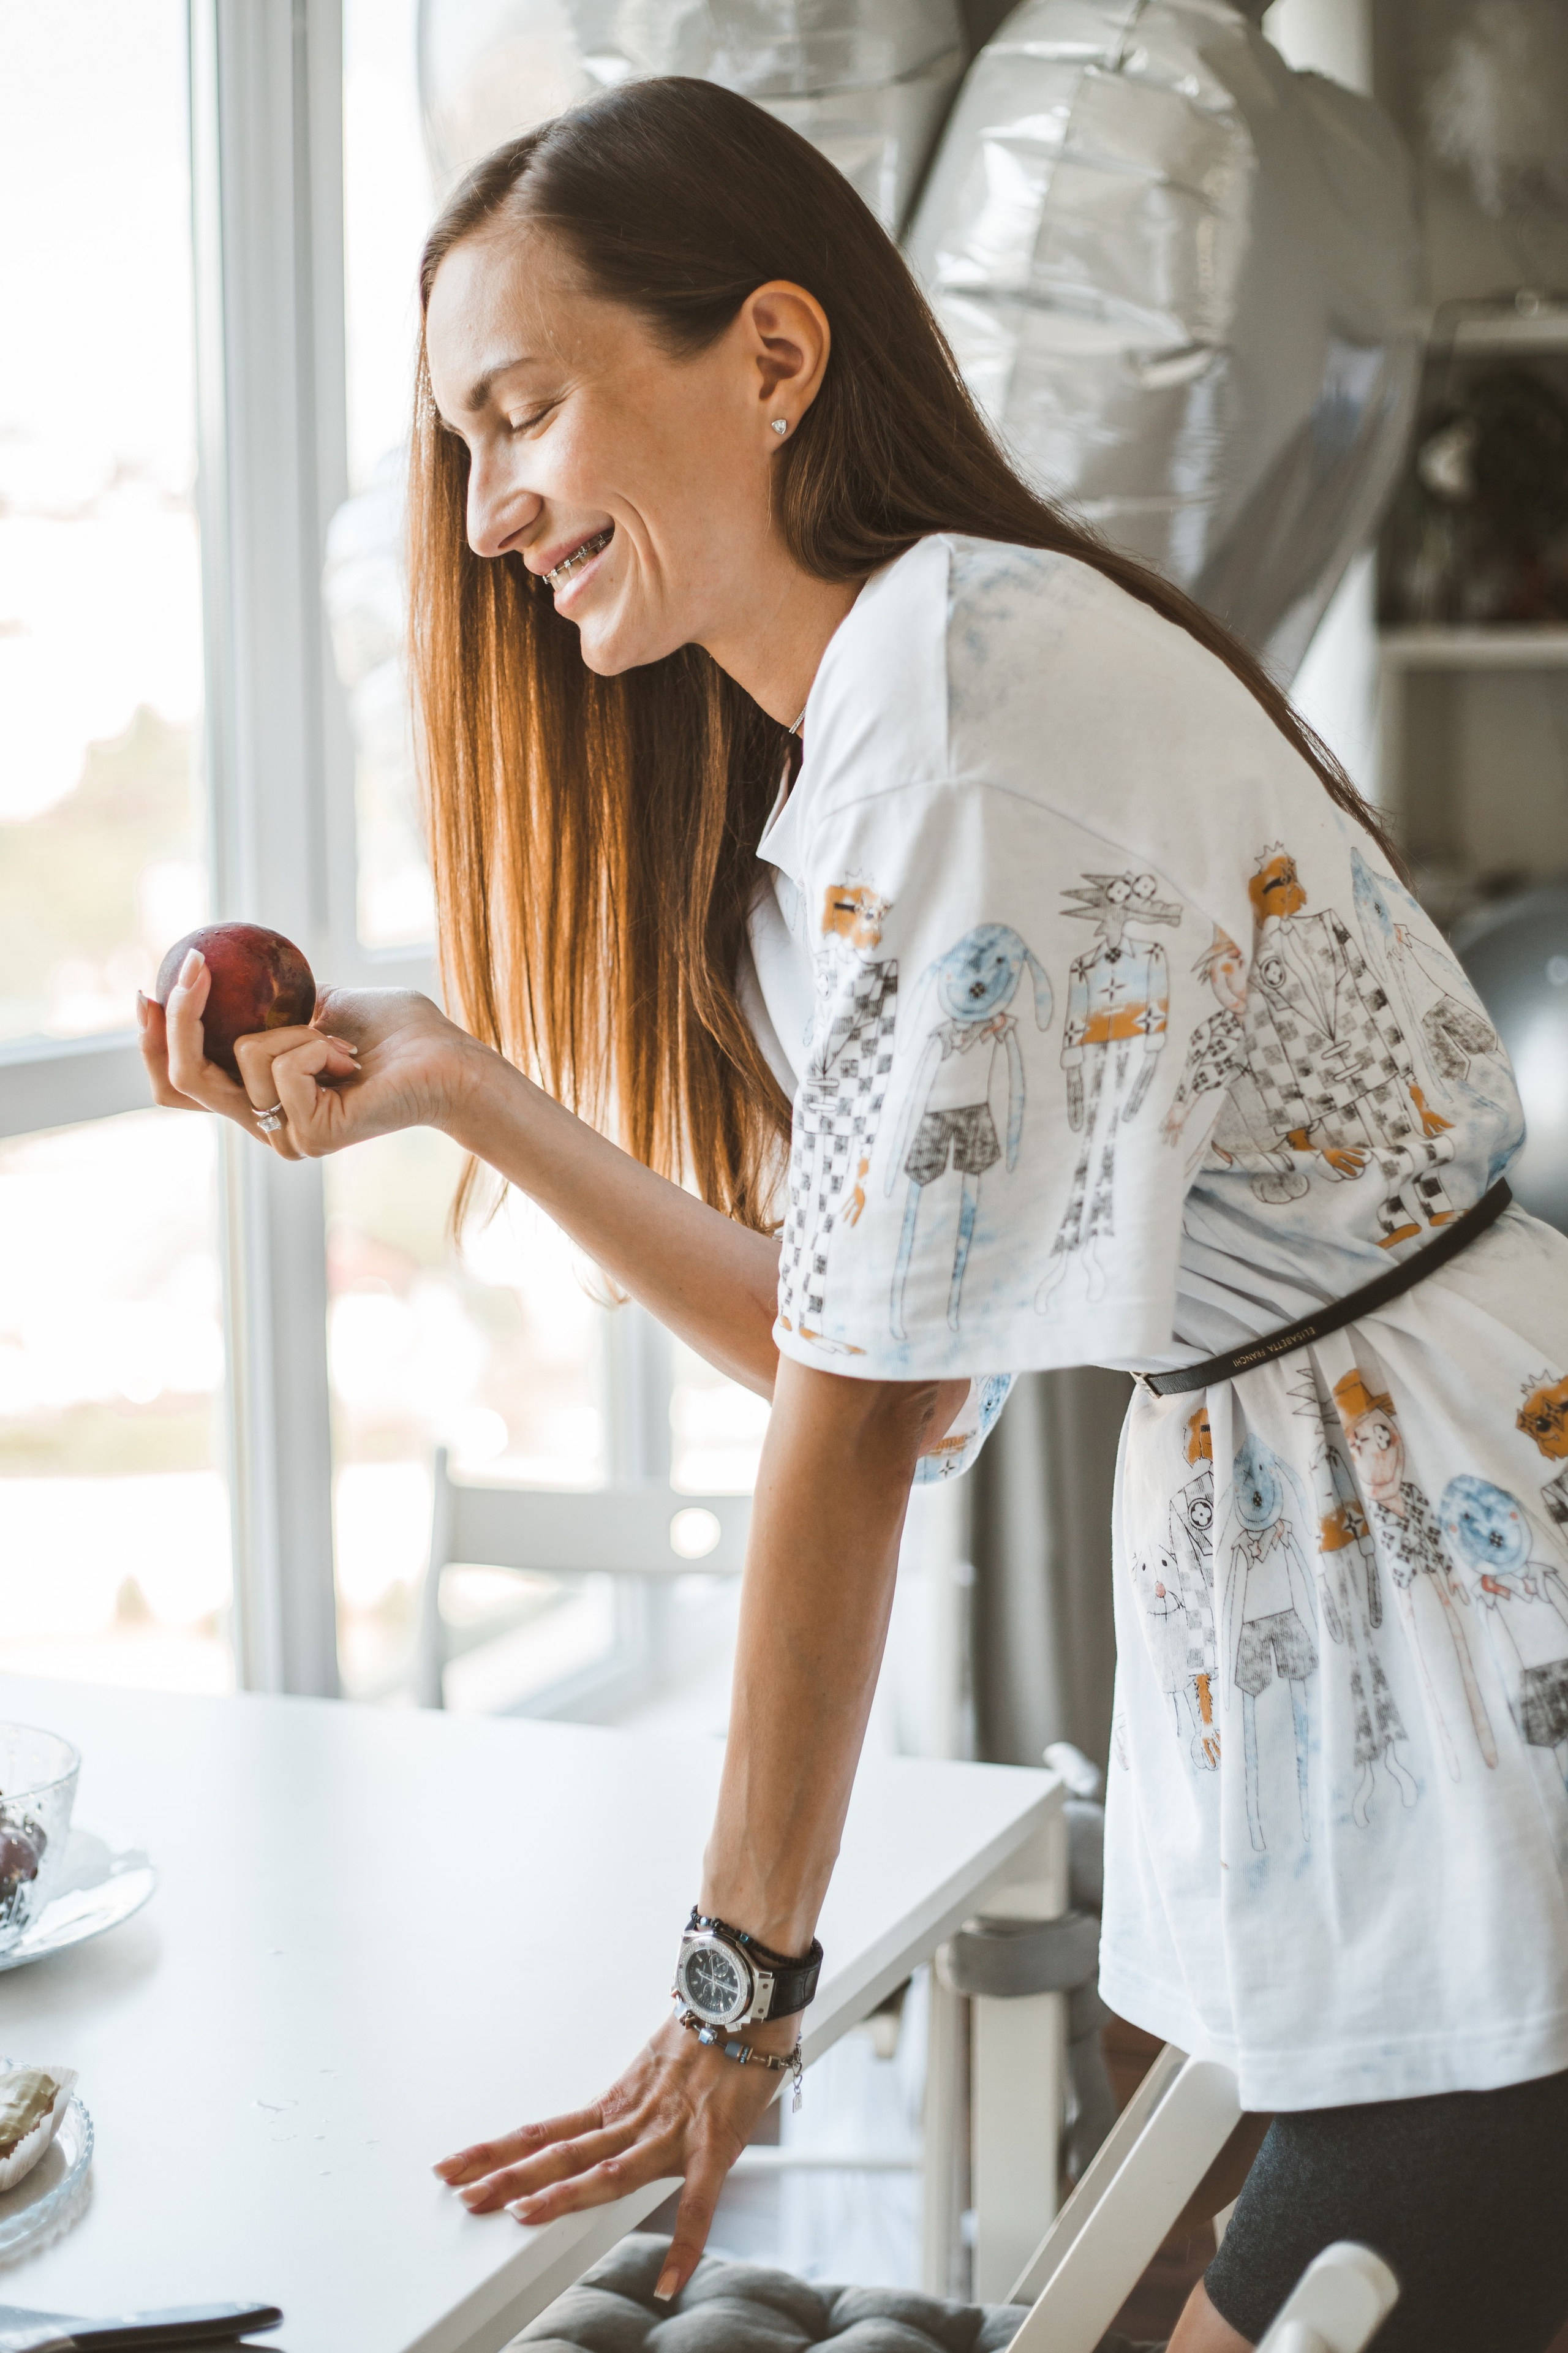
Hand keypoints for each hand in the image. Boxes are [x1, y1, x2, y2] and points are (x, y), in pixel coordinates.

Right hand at [140, 948, 486, 1159]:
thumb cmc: (400, 1034)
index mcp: (261, 1098)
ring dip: (293, 1029)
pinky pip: (281, 1064)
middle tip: (195, 966)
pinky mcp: (308, 1134)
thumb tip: (227, 969)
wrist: (450, 1061)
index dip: (151, 1042)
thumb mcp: (323, 1004)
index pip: (180, 1085)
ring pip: (242, 1057)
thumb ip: (277, 1002)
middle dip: (179, 1017)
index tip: (148, 990)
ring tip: (343, 1043)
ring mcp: (284, 1135)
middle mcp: (265, 1126)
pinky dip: (316, 1043)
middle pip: (183, 1078)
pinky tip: (353, 1060)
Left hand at [434, 2013, 786, 2299]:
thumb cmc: (712, 2029)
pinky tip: (669, 2280)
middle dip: (510, 2175)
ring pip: (609, 2169)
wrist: (748, 1996)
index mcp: (618, 2103)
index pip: (547, 2130)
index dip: (500, 2150)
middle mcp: (635, 2119)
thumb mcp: (658, 2068)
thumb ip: (636, 2100)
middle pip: (562, 2151)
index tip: (457, 2164)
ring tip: (521, 2216)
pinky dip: (686, 2243)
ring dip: (563, 2193)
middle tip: (465, 2195)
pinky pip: (699, 2202)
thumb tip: (611, 2119)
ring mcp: (672, 2133)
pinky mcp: (715, 2145)